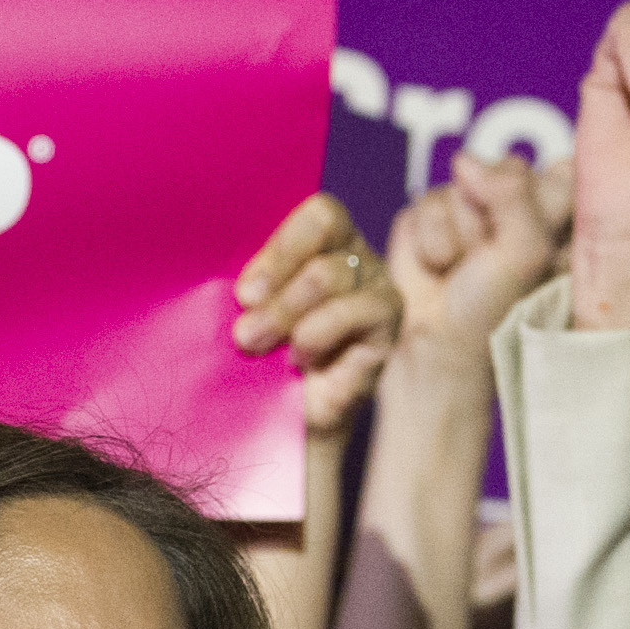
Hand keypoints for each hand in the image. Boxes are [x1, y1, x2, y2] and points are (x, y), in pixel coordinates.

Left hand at [230, 191, 399, 440]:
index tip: (245, 293)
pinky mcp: (388, 330)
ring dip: (285, 314)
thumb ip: (250, 286)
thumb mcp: (249, 309)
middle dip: (274, 291)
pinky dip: (319, 333)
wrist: (287, 413)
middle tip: (244, 332)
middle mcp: (358, 260)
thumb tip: (242, 286)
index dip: (281, 250)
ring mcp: (378, 292)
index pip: (320, 215)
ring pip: (332, 276)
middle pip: (322, 248)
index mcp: (325, 242)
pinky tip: (300, 358)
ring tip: (258, 344)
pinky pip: (358, 313)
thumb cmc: (264, 351)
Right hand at [389, 149, 563, 389]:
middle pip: (509, 167)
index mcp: (561, 221)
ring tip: (461, 270)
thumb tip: (463, 159)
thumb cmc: (494, 309)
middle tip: (490, 259)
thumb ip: (512, 193)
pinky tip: (436, 268)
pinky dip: (429, 237)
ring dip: (458, 231)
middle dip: (493, 212)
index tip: (527, 242)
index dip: (540, 197)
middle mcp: (521, 209)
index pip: (563, 171)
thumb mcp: (525, 251)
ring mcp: (474, 209)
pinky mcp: (432, 216)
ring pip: (464, 181)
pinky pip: (427, 199)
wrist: (436, 346)